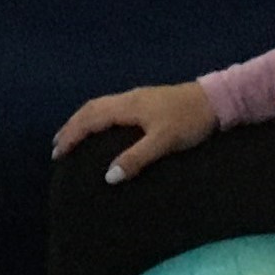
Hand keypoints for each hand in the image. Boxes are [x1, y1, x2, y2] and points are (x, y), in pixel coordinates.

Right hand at [52, 81, 218, 180]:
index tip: (57, 153)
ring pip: (101, 106)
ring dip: (84, 121)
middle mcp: (129, 98)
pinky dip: (98, 118)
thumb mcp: (163, 142)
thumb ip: (136, 158)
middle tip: (58, 146)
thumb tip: (108, 177)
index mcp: (127, 106)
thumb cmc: (190, 121)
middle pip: (91, 109)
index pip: (90, 119)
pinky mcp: (148, 101)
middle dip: (72, 127)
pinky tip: (104, 129)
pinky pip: (112, 107)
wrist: (217, 101)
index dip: (72, 135)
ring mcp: (139, 98)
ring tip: (74, 137)